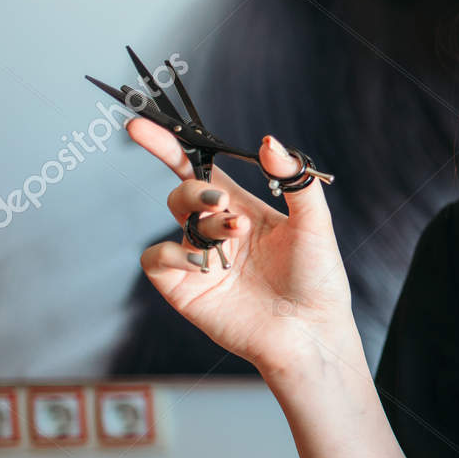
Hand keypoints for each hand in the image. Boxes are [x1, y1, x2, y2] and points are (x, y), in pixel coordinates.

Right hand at [126, 117, 357, 379]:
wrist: (311, 332)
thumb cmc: (318, 280)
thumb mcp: (314, 224)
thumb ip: (293, 180)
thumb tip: (269, 141)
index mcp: (245, 209)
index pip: (201, 169)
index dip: (170, 146)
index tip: (140, 125)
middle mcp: (218, 231)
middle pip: (184, 191)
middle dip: (198, 190)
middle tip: (223, 205)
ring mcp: (200, 259)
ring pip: (176, 219)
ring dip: (204, 221)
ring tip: (235, 235)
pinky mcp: (184, 288)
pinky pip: (157, 257)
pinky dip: (175, 253)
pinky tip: (205, 264)